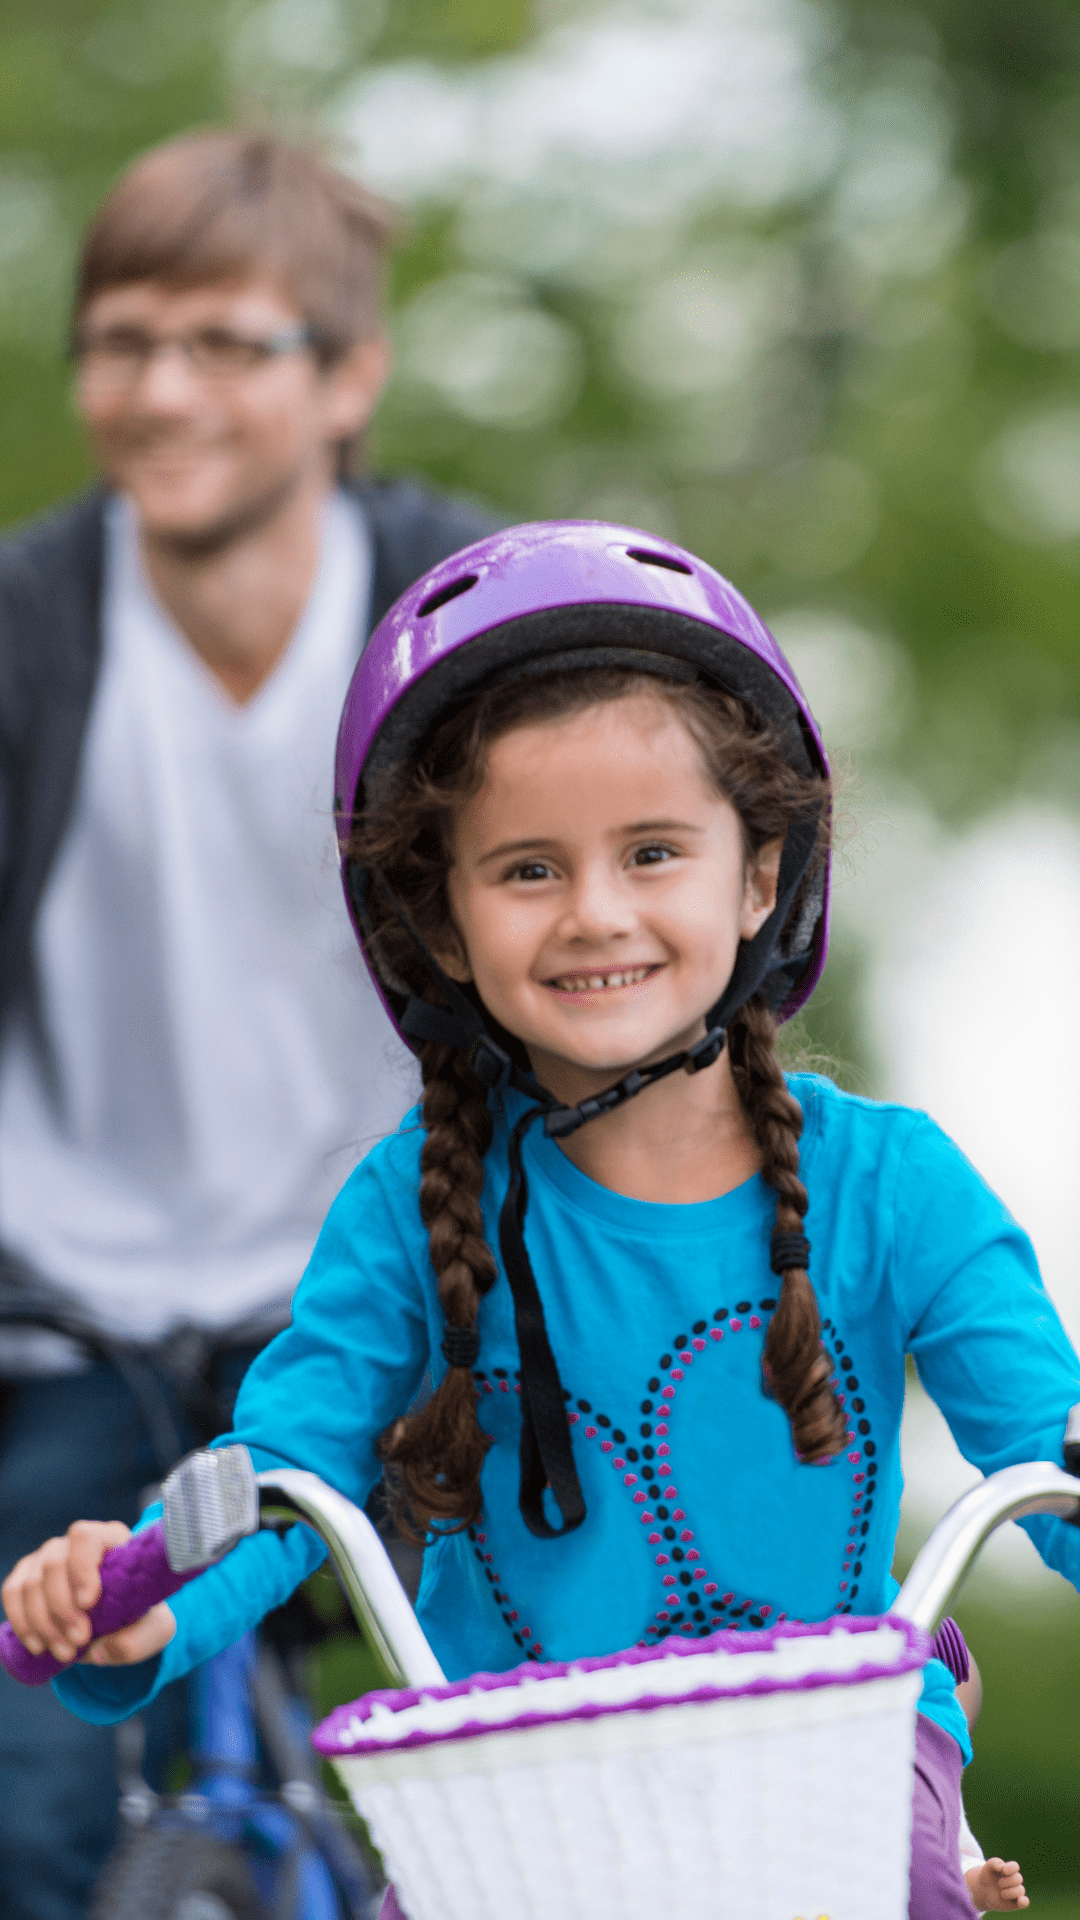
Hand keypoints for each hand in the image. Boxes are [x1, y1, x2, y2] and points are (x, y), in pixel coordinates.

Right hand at [1, 1520, 175, 1667]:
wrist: (119, 1624)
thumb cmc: (139, 1618)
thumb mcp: (153, 1630)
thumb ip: (135, 1640)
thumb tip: (99, 1650)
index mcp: (112, 1539)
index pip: (85, 1538)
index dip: (81, 1568)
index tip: (88, 1603)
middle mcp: (76, 1542)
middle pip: (53, 1564)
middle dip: (62, 1609)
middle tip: (79, 1641)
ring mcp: (48, 1557)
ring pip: (31, 1583)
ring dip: (44, 1624)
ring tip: (65, 1653)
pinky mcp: (28, 1576)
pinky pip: (12, 1593)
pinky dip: (22, 1623)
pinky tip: (38, 1646)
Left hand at [964, 1858, 1028, 1911]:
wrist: (983, 1890)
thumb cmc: (988, 1876)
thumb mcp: (989, 1866)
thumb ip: (995, 1863)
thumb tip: (1003, 1867)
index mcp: (1009, 1869)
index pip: (1015, 1866)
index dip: (1011, 1868)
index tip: (1004, 1870)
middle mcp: (1015, 1880)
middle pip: (1018, 1878)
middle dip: (1007, 1881)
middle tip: (999, 1884)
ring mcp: (1016, 1891)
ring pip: (1020, 1890)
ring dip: (1009, 1892)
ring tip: (1001, 1894)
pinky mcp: (1015, 1903)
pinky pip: (1024, 1903)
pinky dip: (1024, 1902)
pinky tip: (1021, 1901)